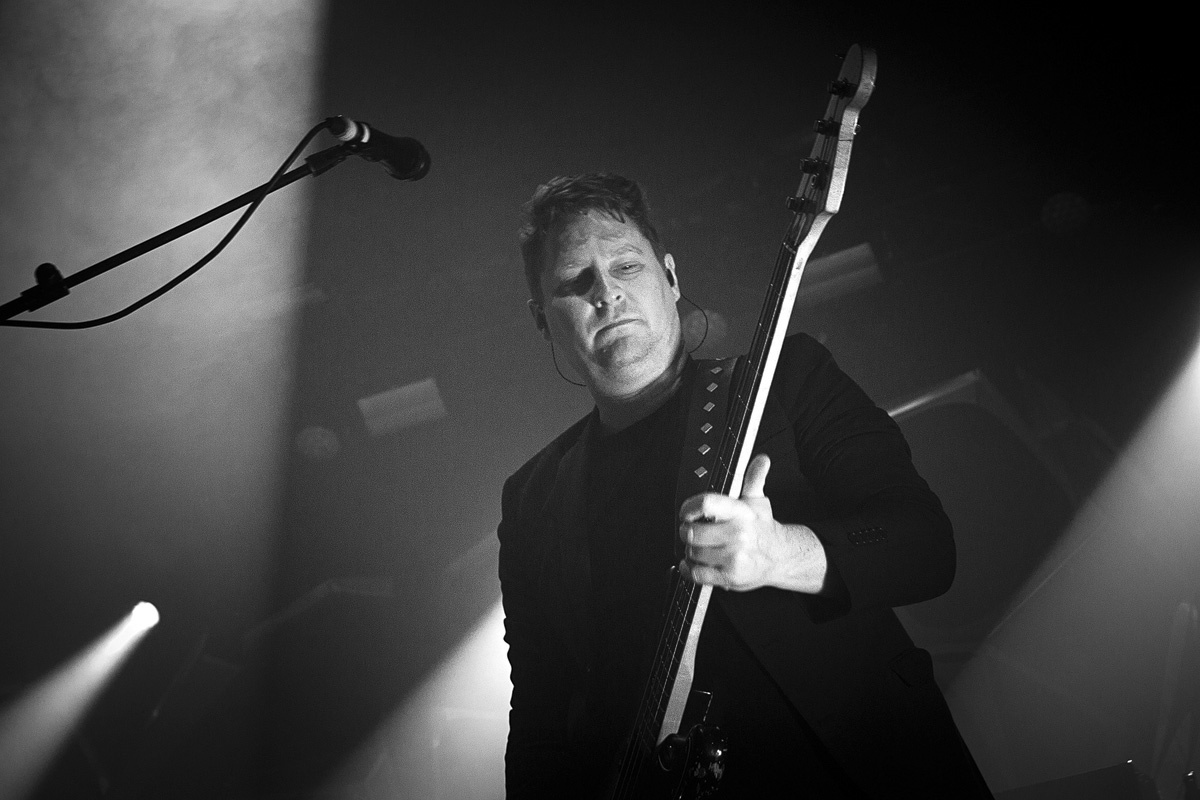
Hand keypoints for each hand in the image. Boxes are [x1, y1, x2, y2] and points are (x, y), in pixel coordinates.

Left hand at [678, 453, 827, 592]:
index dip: (690, 507)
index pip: (707, 504)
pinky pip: (697, 574)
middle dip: (686, 531)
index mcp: (741, 513)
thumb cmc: (763, 530)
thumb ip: (754, 478)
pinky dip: (689, 569)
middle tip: (690, 531)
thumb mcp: (758, 501)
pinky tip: (693, 563)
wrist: (780, 557)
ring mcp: (734, 557)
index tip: (686, 512)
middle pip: (694, 532)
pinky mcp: (730, 576)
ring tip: (698, 547)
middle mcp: (738, 535)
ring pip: (693, 552)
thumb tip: (762, 460)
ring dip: (690, 550)